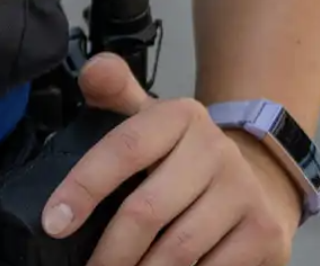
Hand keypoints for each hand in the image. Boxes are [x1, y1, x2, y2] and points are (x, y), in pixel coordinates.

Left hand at [42, 54, 301, 265]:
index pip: (123, 150)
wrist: (256, 175)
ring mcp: (244, 193)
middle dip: (110, 250)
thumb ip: (113, 90)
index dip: (83, 188)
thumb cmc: (177, 153)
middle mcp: (216, 149)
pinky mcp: (265, 233)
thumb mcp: (146, 116)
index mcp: (179, 116)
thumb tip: (94, 70)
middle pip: (146, 210)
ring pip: (179, 250)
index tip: (54, 223)